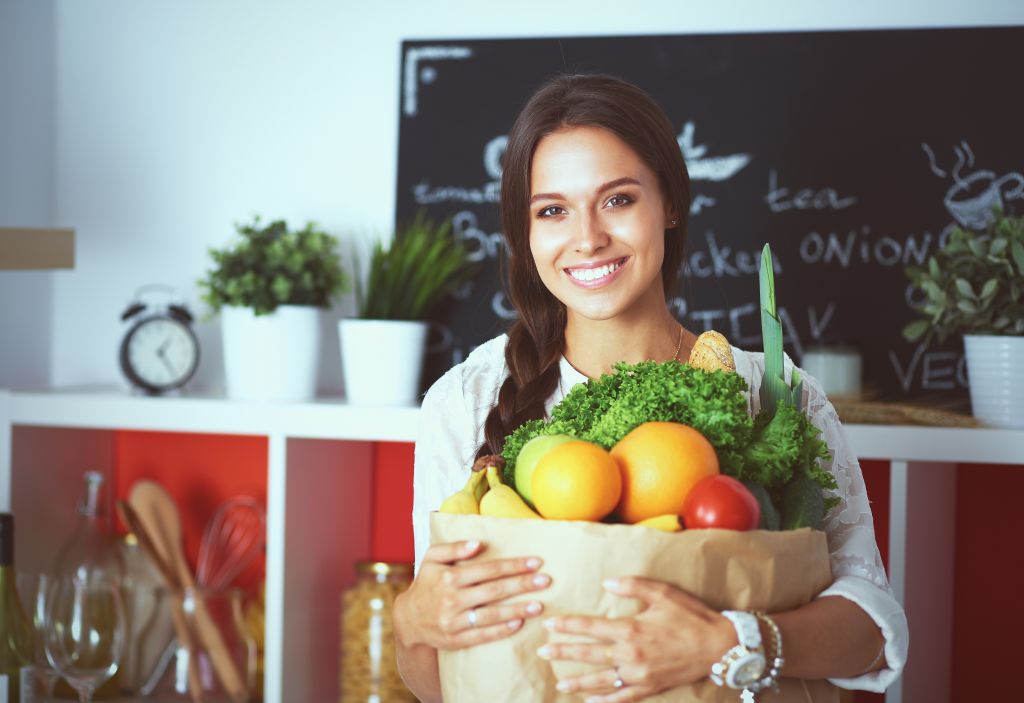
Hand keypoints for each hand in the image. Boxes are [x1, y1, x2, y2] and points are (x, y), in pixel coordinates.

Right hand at [394, 539, 550, 650]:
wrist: (408, 619)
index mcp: (449, 577)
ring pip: (491, 615)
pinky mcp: (456, 639)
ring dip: (517, 609)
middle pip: (494, 591)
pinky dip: (501, 630)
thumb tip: (478, 543)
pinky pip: (482, 635)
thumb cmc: (426, 582)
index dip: (513, 565)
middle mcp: (452, 599)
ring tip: (539, 605)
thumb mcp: (432, 558)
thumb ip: (454, 547)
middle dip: (522, 585)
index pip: (488, 569)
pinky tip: (518, 624)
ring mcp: (454, 621)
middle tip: (545, 580)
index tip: (536, 562)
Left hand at [537, 577, 735, 702]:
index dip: (568, 626)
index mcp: (631, 629)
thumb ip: (632, 586)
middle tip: (543, 652)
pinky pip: (623, 697)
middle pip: (590, 655)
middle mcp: (631, 654)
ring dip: (578, 682)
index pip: (590, 627)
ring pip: (602, 680)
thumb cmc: (691, 616)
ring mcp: (640, 674)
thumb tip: (606, 582)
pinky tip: (591, 701)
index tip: (549, 625)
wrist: (720, 646)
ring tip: (559, 682)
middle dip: (564, 653)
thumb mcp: (663, 592)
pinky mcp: (651, 687)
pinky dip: (605, 701)